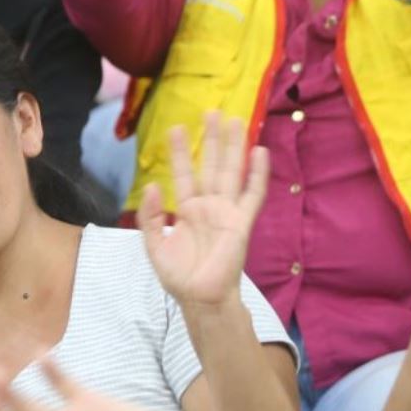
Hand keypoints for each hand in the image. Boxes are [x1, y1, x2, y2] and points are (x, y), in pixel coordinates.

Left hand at [138, 113, 267, 309]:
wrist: (200, 298)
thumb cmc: (179, 276)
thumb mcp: (154, 245)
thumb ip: (150, 216)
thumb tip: (152, 186)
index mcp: (187, 210)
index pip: (183, 173)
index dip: (179, 152)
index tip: (175, 128)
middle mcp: (209, 206)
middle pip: (211, 165)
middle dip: (210, 140)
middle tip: (210, 112)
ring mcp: (227, 212)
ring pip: (232, 172)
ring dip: (233, 147)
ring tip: (234, 120)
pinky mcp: (241, 223)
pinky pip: (252, 195)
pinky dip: (258, 174)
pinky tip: (260, 152)